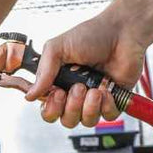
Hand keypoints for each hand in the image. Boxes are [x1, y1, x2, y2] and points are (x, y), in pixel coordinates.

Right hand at [23, 6, 148, 128]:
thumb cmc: (91, 35)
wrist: (122, 32)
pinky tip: (107, 89)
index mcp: (59, 82)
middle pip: (66, 119)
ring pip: (86, 121)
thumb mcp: (58, 47)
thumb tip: (30, 95)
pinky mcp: (114, 100)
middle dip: (71, 107)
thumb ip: (44, 71)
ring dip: (89, 107)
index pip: (48, 108)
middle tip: (78, 87)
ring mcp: (94, 98)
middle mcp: (75, 93)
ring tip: (95, 89)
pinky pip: (107, 116)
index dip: (51, 107)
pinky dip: (107, 105)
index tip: (57, 93)